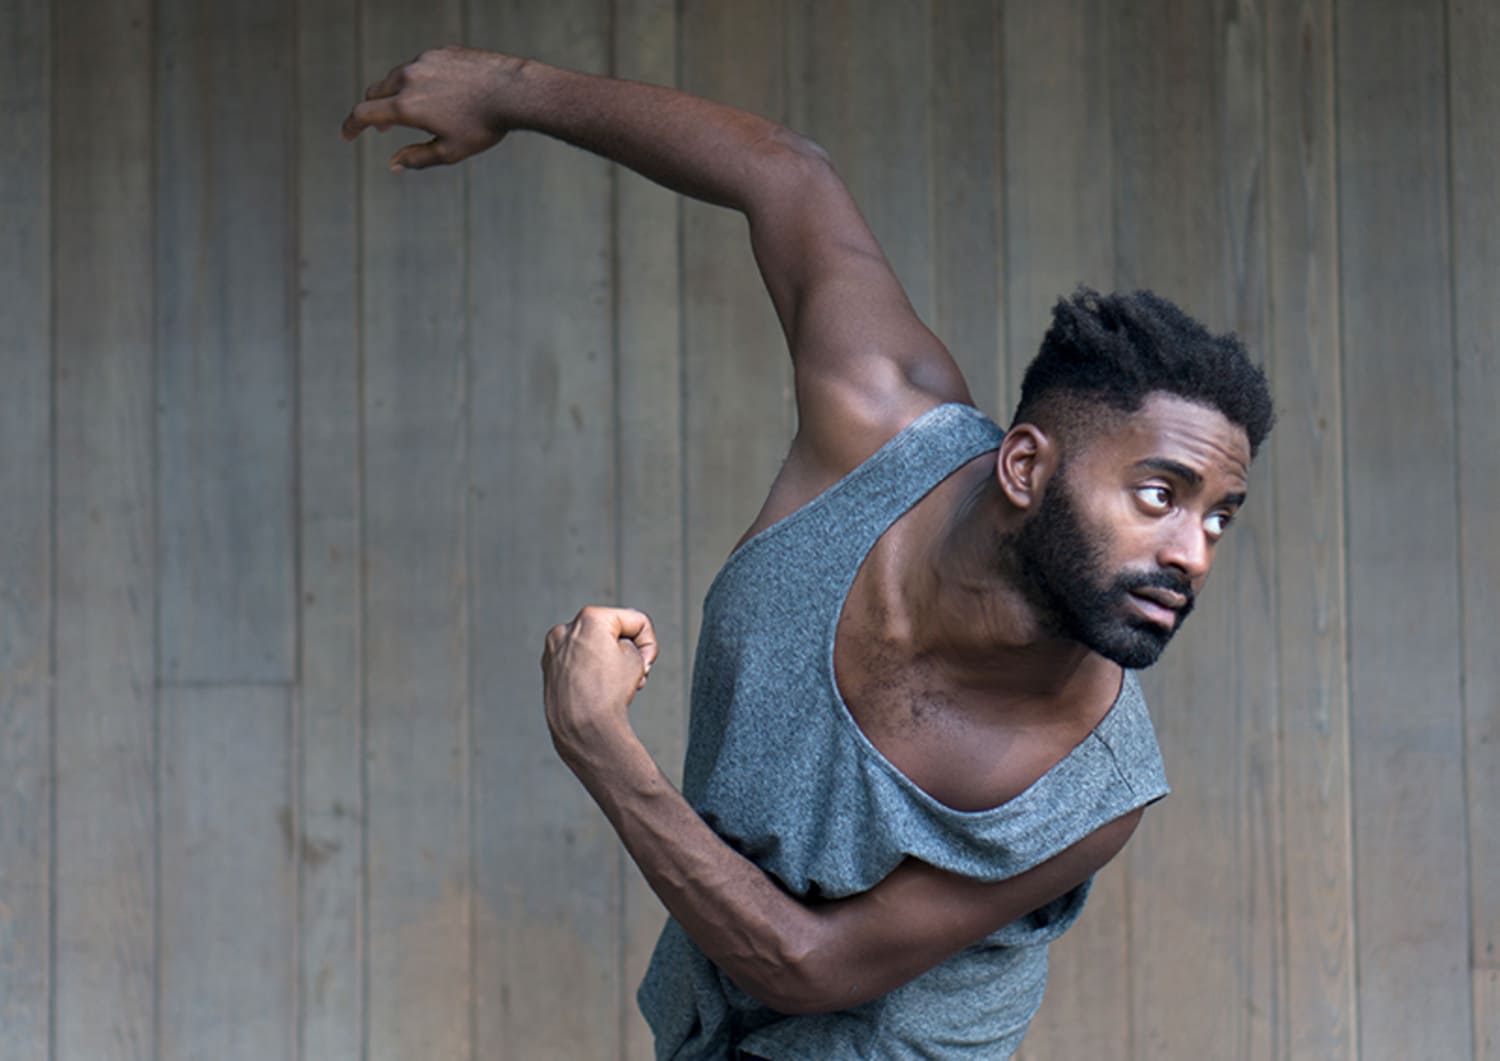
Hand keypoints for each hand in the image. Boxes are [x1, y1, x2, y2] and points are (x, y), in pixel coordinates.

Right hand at [341, 46, 520, 170]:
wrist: (514, 91)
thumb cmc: (484, 126)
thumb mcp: (450, 152)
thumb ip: (417, 158)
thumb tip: (392, 164)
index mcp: (406, 106)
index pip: (363, 114)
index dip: (350, 126)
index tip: (346, 135)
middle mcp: (409, 78)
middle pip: (375, 92)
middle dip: (373, 111)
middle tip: (381, 128)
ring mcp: (424, 60)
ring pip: (397, 77)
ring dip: (396, 95)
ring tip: (413, 112)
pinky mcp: (441, 51)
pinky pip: (420, 66)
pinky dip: (419, 81)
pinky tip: (439, 94)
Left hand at [541, 606, 658, 762]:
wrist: (582, 730)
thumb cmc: (609, 693)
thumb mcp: (636, 659)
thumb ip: (628, 641)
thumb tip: (612, 646)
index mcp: (589, 618)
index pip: (636, 621)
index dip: (649, 644)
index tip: (646, 667)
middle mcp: (566, 629)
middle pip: (612, 632)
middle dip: (626, 652)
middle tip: (632, 677)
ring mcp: (553, 650)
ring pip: (593, 647)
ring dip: (608, 662)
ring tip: (613, 686)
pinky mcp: (548, 668)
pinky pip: (577, 662)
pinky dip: (589, 671)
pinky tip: (595, 690)